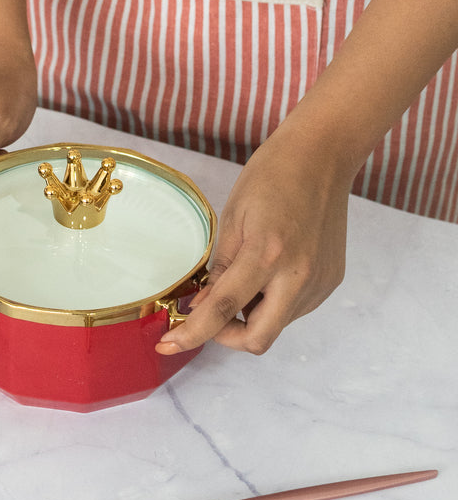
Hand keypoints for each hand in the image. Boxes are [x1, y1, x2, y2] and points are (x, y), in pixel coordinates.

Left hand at [156, 126, 351, 354]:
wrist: (323, 155)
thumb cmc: (271, 176)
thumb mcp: (232, 219)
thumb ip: (218, 270)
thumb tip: (200, 307)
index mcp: (267, 255)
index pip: (222, 311)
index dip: (191, 334)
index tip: (167, 344)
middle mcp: (299, 276)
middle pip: (257, 339)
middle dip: (225, 336)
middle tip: (206, 316)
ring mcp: (319, 282)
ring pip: (275, 326)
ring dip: (248, 318)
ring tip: (240, 280)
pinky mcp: (331, 281)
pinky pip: (293, 311)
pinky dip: (270, 304)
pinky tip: (264, 275)